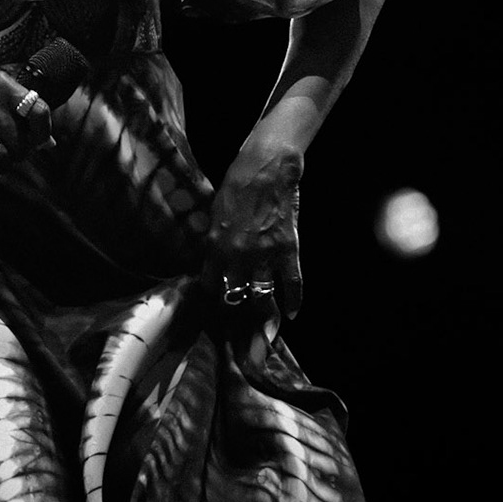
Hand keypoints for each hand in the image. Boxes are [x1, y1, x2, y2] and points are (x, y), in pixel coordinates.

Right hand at [0, 48, 53, 178]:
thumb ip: (21, 106)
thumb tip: (47, 142)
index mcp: (5, 85)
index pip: (38, 112)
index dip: (43, 132)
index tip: (40, 140)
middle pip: (19, 141)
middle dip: (21, 153)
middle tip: (15, 151)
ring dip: (3, 165)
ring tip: (0, 161)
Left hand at [201, 145, 304, 318]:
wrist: (267, 167)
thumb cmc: (237, 184)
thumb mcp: (214, 213)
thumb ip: (214, 241)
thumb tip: (212, 262)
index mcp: (216, 246)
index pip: (210, 286)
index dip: (211, 302)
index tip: (213, 312)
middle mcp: (238, 256)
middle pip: (235, 299)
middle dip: (235, 319)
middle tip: (238, 334)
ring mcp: (265, 255)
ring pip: (262, 297)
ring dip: (263, 318)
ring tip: (263, 333)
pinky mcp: (288, 250)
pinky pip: (292, 283)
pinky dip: (293, 301)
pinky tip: (291, 314)